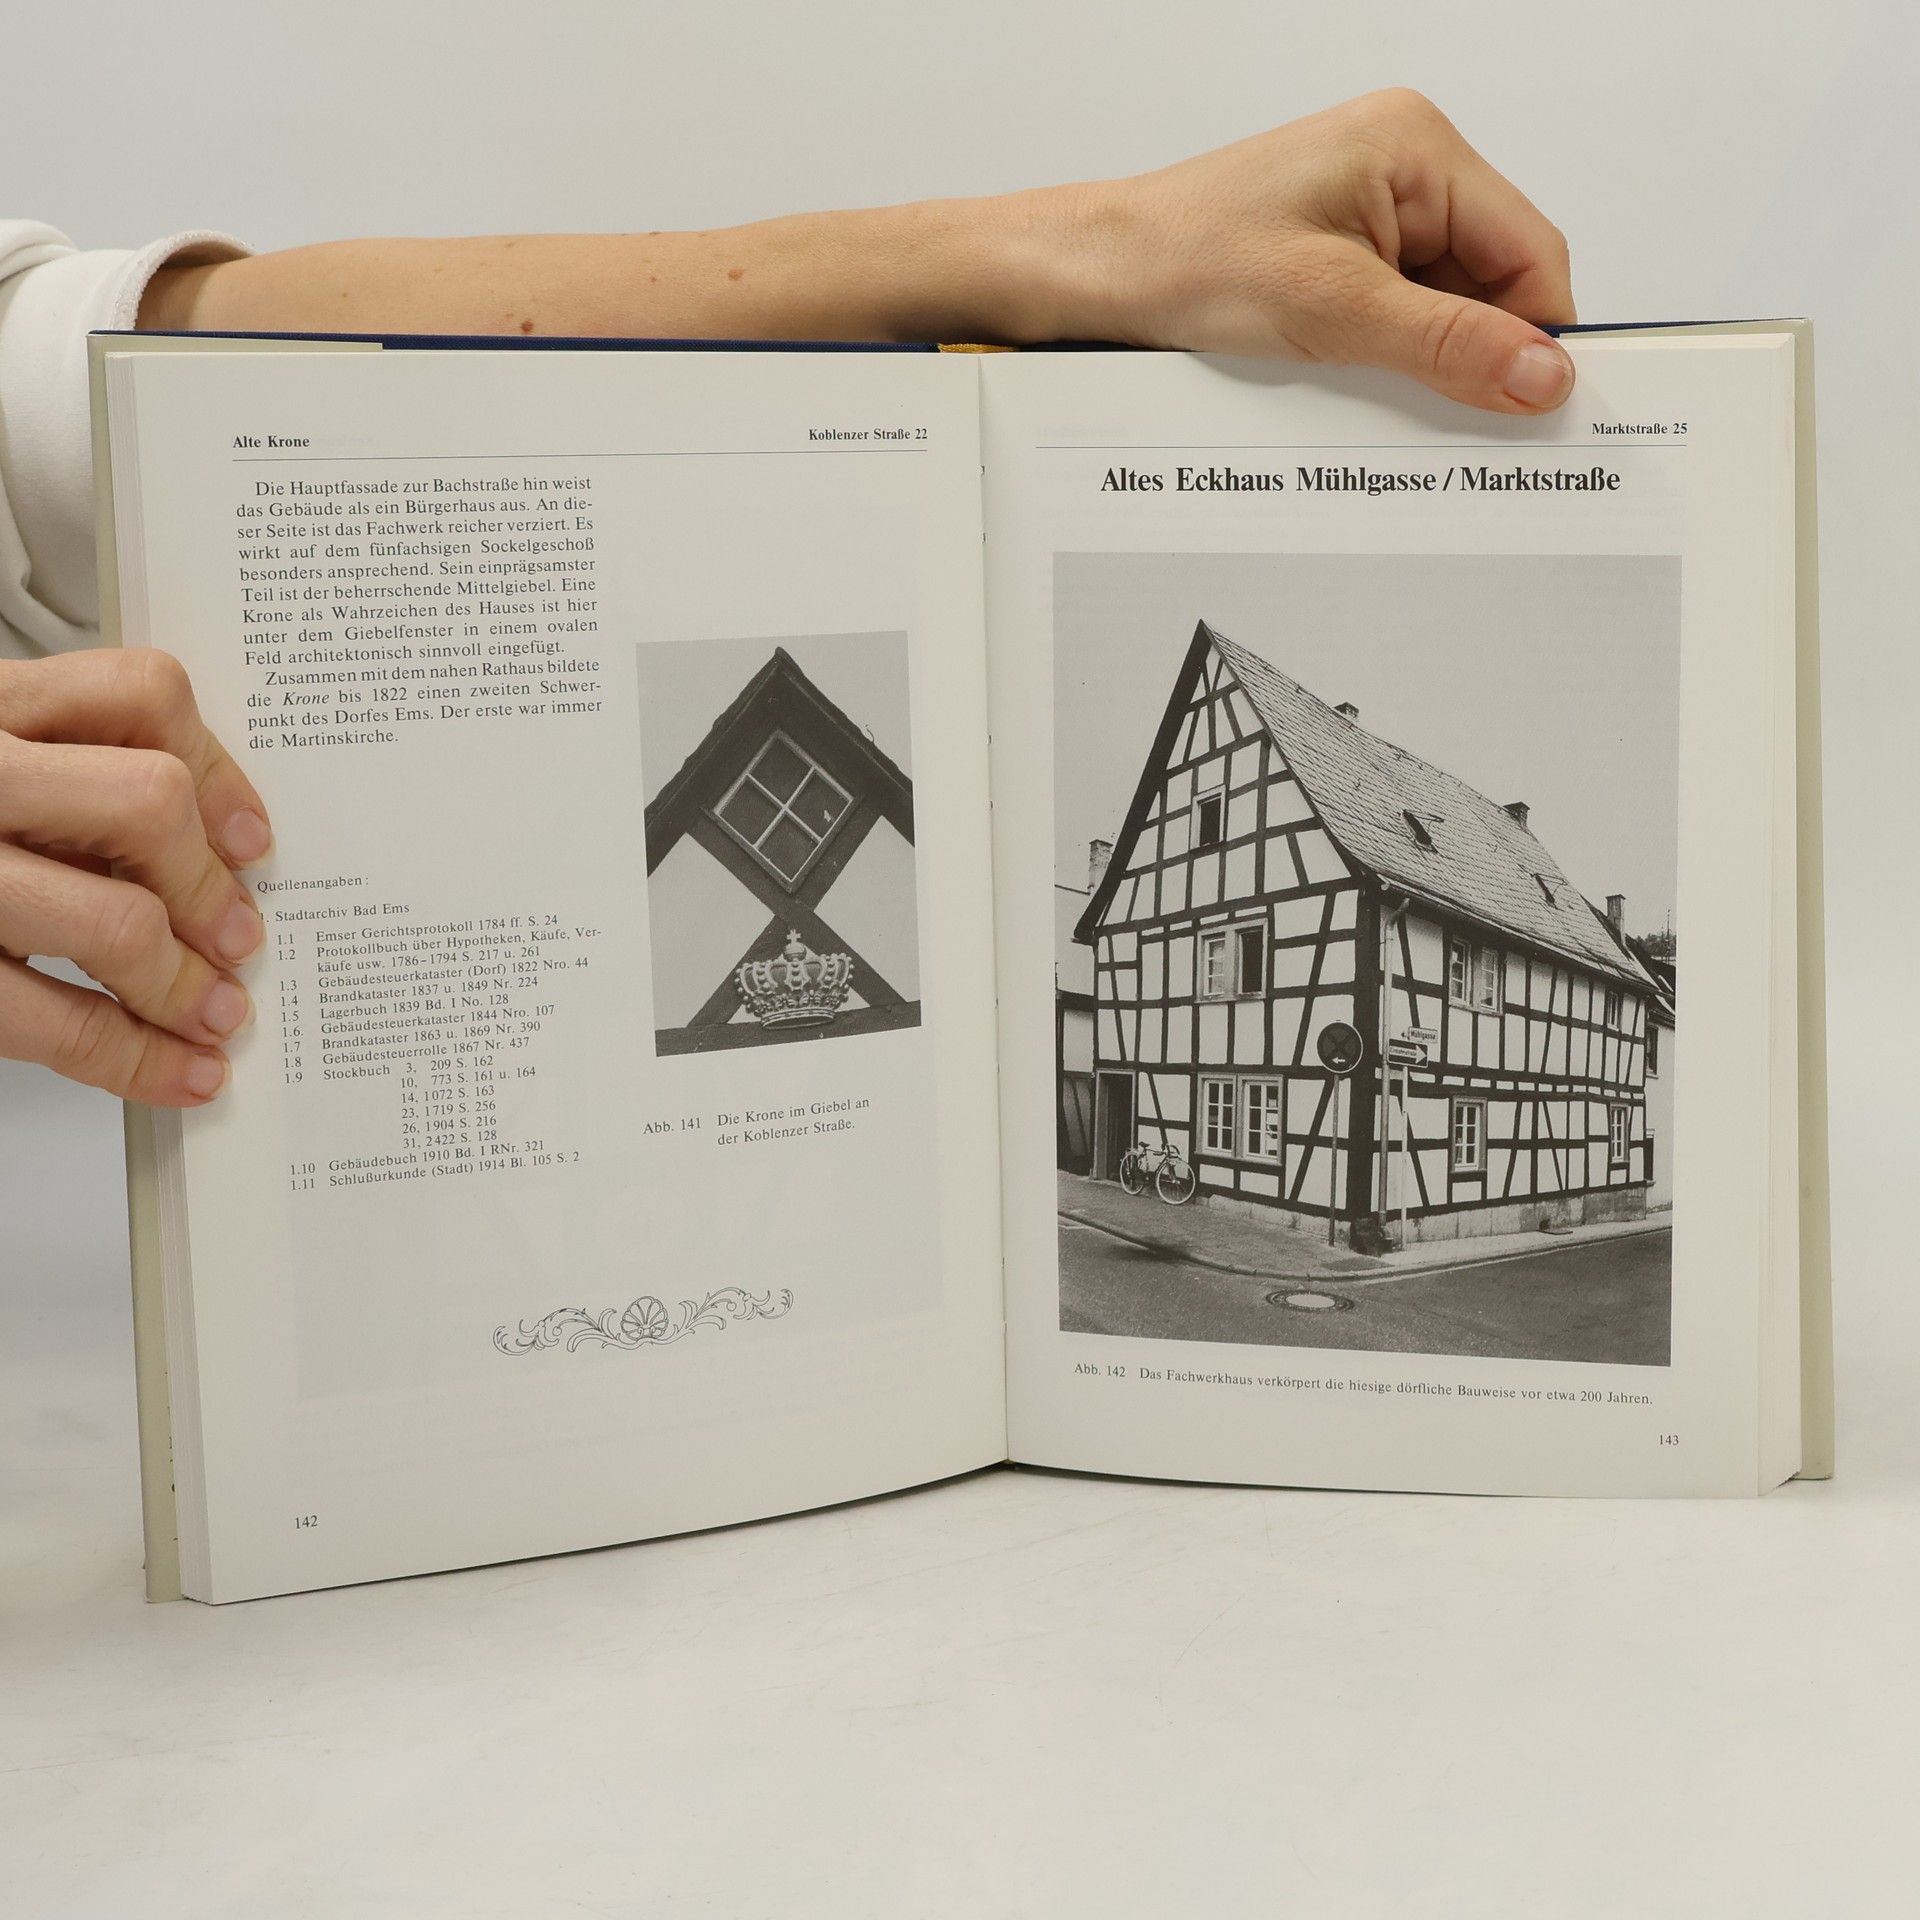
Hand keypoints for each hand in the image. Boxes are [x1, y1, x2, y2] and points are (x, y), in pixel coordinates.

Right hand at [0, 650, 271, 1105]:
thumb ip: (68, 777)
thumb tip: (215, 850)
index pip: (138, 695)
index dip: (217, 774)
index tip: (250, 840)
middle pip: (145, 803)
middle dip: (206, 888)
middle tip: (234, 938)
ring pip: (112, 919)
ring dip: (182, 984)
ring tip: (209, 1012)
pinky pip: (54, 1021)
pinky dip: (134, 1059)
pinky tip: (173, 1072)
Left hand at [1044, 89, 1577, 412]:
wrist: (1094, 276)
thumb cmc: (1187, 262)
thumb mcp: (1331, 311)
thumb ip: (1446, 344)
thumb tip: (1544, 376)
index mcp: (1417, 148)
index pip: (1529, 251)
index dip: (1539, 335)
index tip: (1539, 412)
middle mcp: (1404, 168)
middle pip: (1493, 280)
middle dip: (1479, 353)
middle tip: (1462, 429)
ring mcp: (1371, 212)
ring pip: (1445, 307)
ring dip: (1428, 363)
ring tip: (1379, 400)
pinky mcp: (1338, 254)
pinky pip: (1397, 315)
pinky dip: (1391, 361)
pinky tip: (1357, 388)